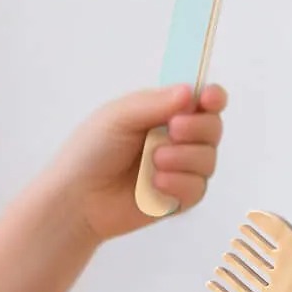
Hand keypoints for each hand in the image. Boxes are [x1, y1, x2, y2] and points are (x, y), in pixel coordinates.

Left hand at [50, 83, 228, 243]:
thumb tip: (191, 92)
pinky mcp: (179, 198)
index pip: (203, 100)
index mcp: (164, 112)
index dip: (213, 97)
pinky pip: (198, 189)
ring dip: (184, 158)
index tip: (210, 99)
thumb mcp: (119, 117)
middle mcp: (178, 139)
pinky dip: (179, 183)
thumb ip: (156, 103)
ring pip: (208, 159)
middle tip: (172, 130)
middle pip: (213, 128)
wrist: (77, 198)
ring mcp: (181, 169)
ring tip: (154, 162)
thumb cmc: (91, 151)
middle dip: (197, 128)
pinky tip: (156, 184)